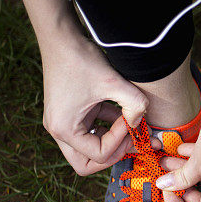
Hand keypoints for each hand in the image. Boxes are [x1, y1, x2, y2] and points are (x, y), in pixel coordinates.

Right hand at [40, 35, 147, 175]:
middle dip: (114, 154)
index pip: (99, 155)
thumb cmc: (82, 59)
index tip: (132, 120)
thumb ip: (135, 105)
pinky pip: (90, 131)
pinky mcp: (70, 113)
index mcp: (64, 129)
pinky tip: (124, 114)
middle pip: (87, 164)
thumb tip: (142, 122)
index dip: (122, 140)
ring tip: (133, 126)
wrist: (61, 37)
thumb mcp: (115, 83)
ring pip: (89, 150)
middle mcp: (58, 131)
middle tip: (133, 140)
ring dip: (112, 141)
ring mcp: (62, 123)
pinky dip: (108, 127)